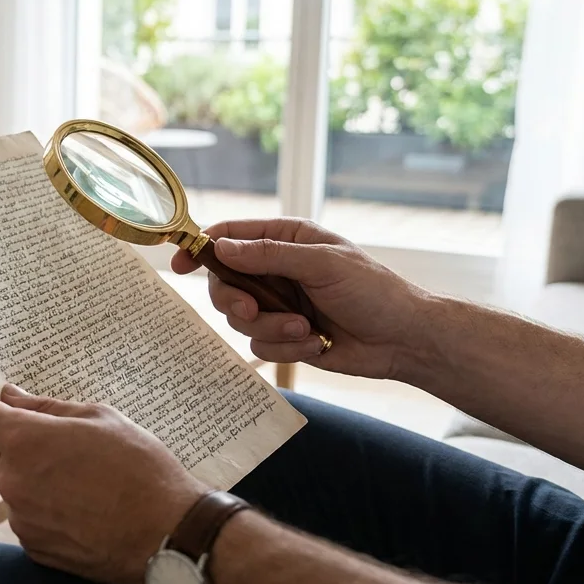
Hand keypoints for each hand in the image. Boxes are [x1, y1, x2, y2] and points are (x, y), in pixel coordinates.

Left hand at [0, 384, 207, 583]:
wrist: (167, 535)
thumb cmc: (140, 469)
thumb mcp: (99, 418)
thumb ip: (45, 407)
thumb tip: (10, 397)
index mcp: (24, 442)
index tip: (7, 406)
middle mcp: (12, 482)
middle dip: (17, 442)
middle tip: (62, 443)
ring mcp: (21, 519)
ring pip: (13, 486)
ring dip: (33, 477)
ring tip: (82, 479)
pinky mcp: (35, 549)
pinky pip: (28, 518)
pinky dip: (45, 509)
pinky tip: (84, 507)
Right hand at [171, 218, 430, 380]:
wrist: (403, 340)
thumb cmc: (374, 291)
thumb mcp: (322, 264)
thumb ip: (269, 255)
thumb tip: (221, 248)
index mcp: (286, 239)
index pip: (230, 237)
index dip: (201, 248)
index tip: (180, 265)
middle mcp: (277, 270)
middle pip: (225, 283)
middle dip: (237, 301)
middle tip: (252, 310)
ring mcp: (279, 304)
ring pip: (240, 320)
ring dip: (272, 328)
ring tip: (307, 330)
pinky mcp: (285, 336)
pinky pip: (261, 344)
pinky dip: (288, 347)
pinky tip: (318, 342)